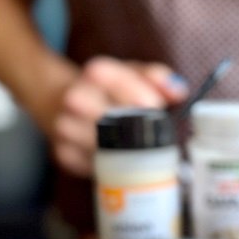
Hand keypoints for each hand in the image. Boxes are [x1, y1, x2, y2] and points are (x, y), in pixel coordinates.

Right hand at [44, 57, 187, 177]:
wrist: (60, 99)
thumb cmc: (107, 88)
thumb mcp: (133, 72)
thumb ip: (157, 77)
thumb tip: (177, 91)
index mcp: (95, 72)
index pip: (117, 81)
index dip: (137, 94)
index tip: (154, 106)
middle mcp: (75, 98)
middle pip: (108, 118)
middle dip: (133, 130)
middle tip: (150, 136)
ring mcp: (64, 127)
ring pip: (101, 147)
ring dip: (123, 152)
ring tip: (135, 149)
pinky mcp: (63, 153)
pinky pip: (91, 166)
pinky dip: (108, 166)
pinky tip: (116, 159)